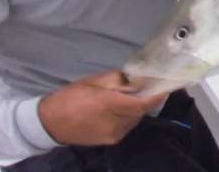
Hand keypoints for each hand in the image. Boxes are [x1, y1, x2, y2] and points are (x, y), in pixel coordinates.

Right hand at [38, 70, 167, 145]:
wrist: (50, 123)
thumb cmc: (70, 97)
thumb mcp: (94, 81)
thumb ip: (118, 80)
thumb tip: (137, 78)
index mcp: (109, 104)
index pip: (142, 102)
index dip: (158, 95)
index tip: (169, 85)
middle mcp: (115, 122)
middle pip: (141, 110)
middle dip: (148, 97)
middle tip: (151, 85)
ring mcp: (114, 134)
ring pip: (136, 118)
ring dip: (138, 106)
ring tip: (132, 95)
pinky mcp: (112, 140)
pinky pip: (128, 125)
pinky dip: (129, 115)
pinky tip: (122, 107)